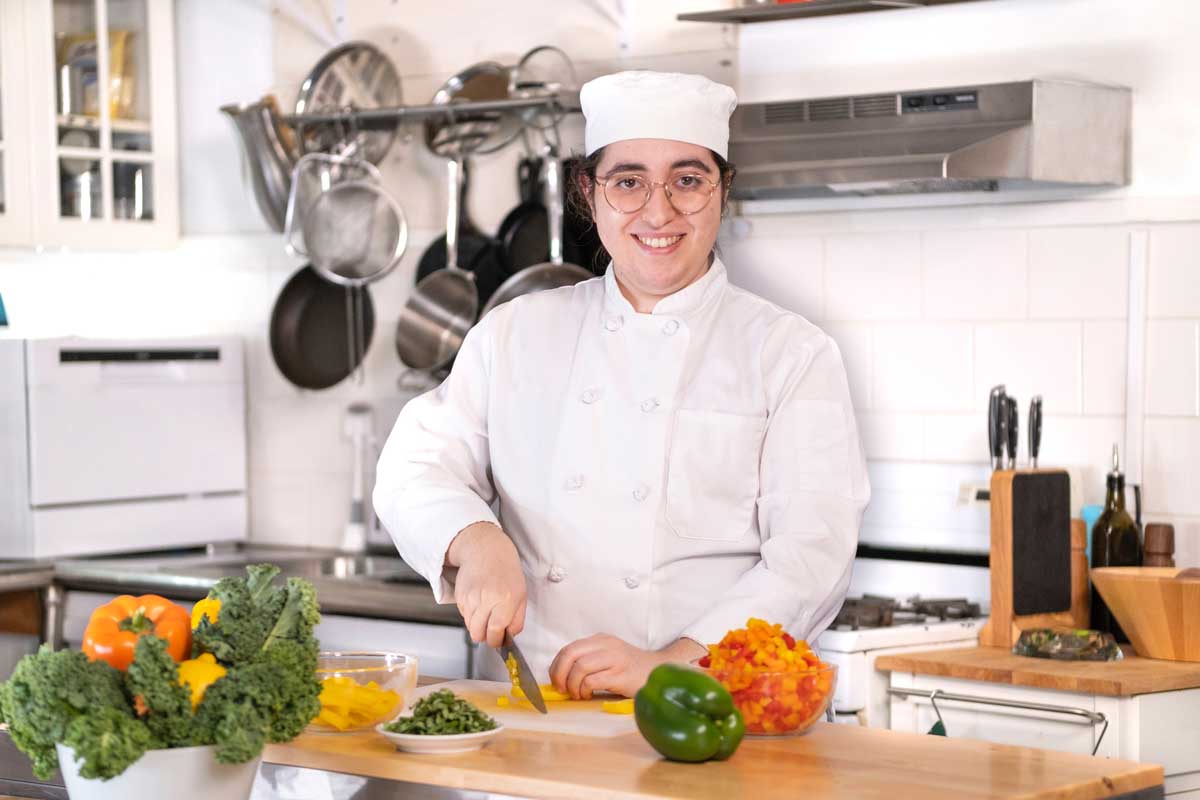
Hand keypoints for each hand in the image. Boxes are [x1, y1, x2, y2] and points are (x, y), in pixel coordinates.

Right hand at [446, 522, 526, 648]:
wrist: (486, 550)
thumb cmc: (506, 570)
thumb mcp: (521, 594)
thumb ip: (517, 620)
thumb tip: (510, 638)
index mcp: (505, 600)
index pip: (495, 632)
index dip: (496, 641)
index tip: (499, 641)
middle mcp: (486, 599)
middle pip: (478, 633)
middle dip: (485, 637)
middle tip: (492, 631)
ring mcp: (470, 597)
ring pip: (470, 627)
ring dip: (478, 626)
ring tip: (487, 612)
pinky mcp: (460, 596)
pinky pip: (464, 616)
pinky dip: (471, 615)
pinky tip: (479, 602)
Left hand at [548, 635, 706, 699]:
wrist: (659, 671)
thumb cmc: (630, 668)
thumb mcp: (608, 656)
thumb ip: (588, 660)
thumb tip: (560, 676)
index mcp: (600, 640)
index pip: (568, 648)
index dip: (556, 666)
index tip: (556, 681)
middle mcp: (606, 645)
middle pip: (570, 654)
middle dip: (559, 674)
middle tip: (562, 689)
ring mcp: (615, 659)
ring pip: (580, 667)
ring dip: (573, 685)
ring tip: (578, 694)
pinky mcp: (621, 675)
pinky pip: (593, 681)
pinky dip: (585, 690)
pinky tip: (589, 695)